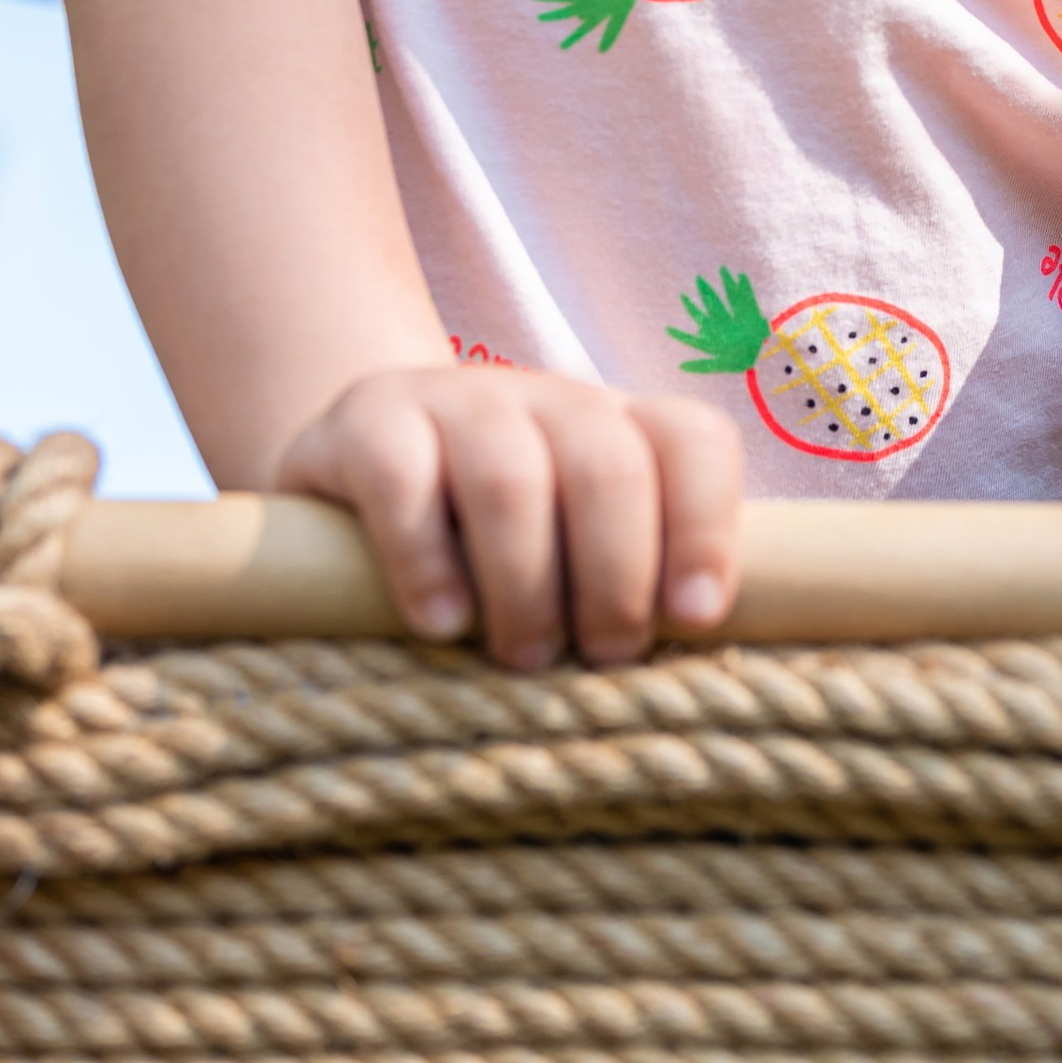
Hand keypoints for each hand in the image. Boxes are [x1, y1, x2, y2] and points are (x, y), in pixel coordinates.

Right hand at [276, 361, 743, 668]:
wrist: (355, 477)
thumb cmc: (490, 547)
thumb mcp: (570, 559)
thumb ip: (631, 588)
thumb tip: (689, 665)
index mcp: (614, 425)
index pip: (692, 439)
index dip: (705, 528)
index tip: (694, 618)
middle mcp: (544, 397)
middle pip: (608, 464)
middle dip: (616, 575)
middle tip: (601, 654)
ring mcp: (454, 399)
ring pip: (510, 476)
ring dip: (526, 584)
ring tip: (523, 657)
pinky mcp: (367, 421)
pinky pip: (402, 479)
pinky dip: (426, 562)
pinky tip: (440, 623)